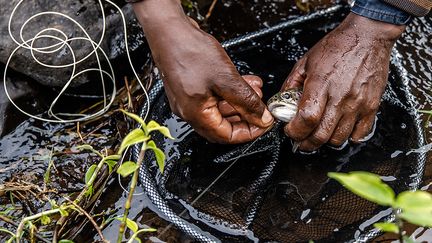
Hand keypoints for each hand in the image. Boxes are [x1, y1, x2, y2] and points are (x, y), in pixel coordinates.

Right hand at [133, 0, 272, 142]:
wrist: (169, 30)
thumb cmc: (189, 51)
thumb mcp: (226, 79)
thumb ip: (246, 102)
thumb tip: (261, 117)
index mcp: (196, 114)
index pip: (226, 136)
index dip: (249, 132)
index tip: (264, 123)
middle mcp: (189, 111)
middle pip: (223, 125)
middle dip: (246, 116)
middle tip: (261, 107)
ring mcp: (187, 99)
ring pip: (219, 109)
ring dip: (239, 102)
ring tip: (255, 91)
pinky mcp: (188, 87)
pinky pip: (213, 97)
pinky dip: (229, 93)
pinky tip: (242, 82)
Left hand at [282, 13, 404, 150]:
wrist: (367, 37)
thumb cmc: (338, 47)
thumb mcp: (305, 62)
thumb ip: (291, 84)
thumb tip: (282, 102)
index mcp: (321, 84)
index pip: (306, 119)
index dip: (295, 131)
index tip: (290, 131)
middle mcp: (340, 97)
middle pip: (321, 135)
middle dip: (306, 144)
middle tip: (301, 141)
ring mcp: (357, 104)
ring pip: (339, 138)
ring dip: (325, 141)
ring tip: (319, 134)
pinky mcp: (371, 106)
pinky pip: (360, 134)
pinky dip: (348, 138)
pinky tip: (340, 129)